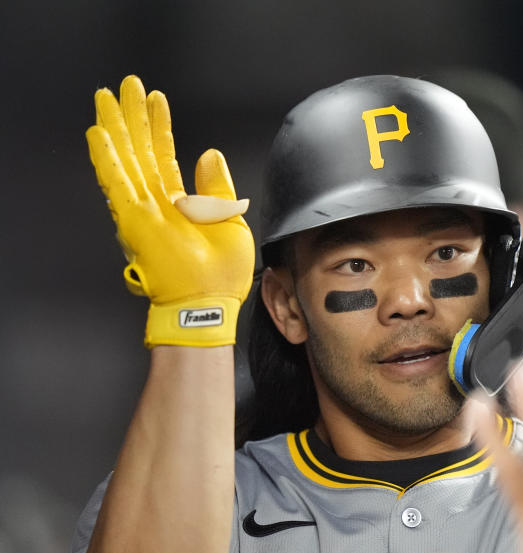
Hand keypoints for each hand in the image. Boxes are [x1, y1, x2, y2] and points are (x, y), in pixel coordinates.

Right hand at [87, 75, 254, 346]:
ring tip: (108, 96)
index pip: (165, 157)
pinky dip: (107, 158)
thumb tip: (209, 154)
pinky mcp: (134, 219)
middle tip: (127, 85)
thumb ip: (217, 187)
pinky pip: (116, 182)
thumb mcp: (231, 221)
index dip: (160, 128)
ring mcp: (143, 210)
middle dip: (133, 118)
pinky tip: (99, 134)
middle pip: (140, 151)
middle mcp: (157, 204)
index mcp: (180, 206)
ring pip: (126, 158)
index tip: (156, 100)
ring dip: (116, 127)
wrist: (210, 304)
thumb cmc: (223, 274)